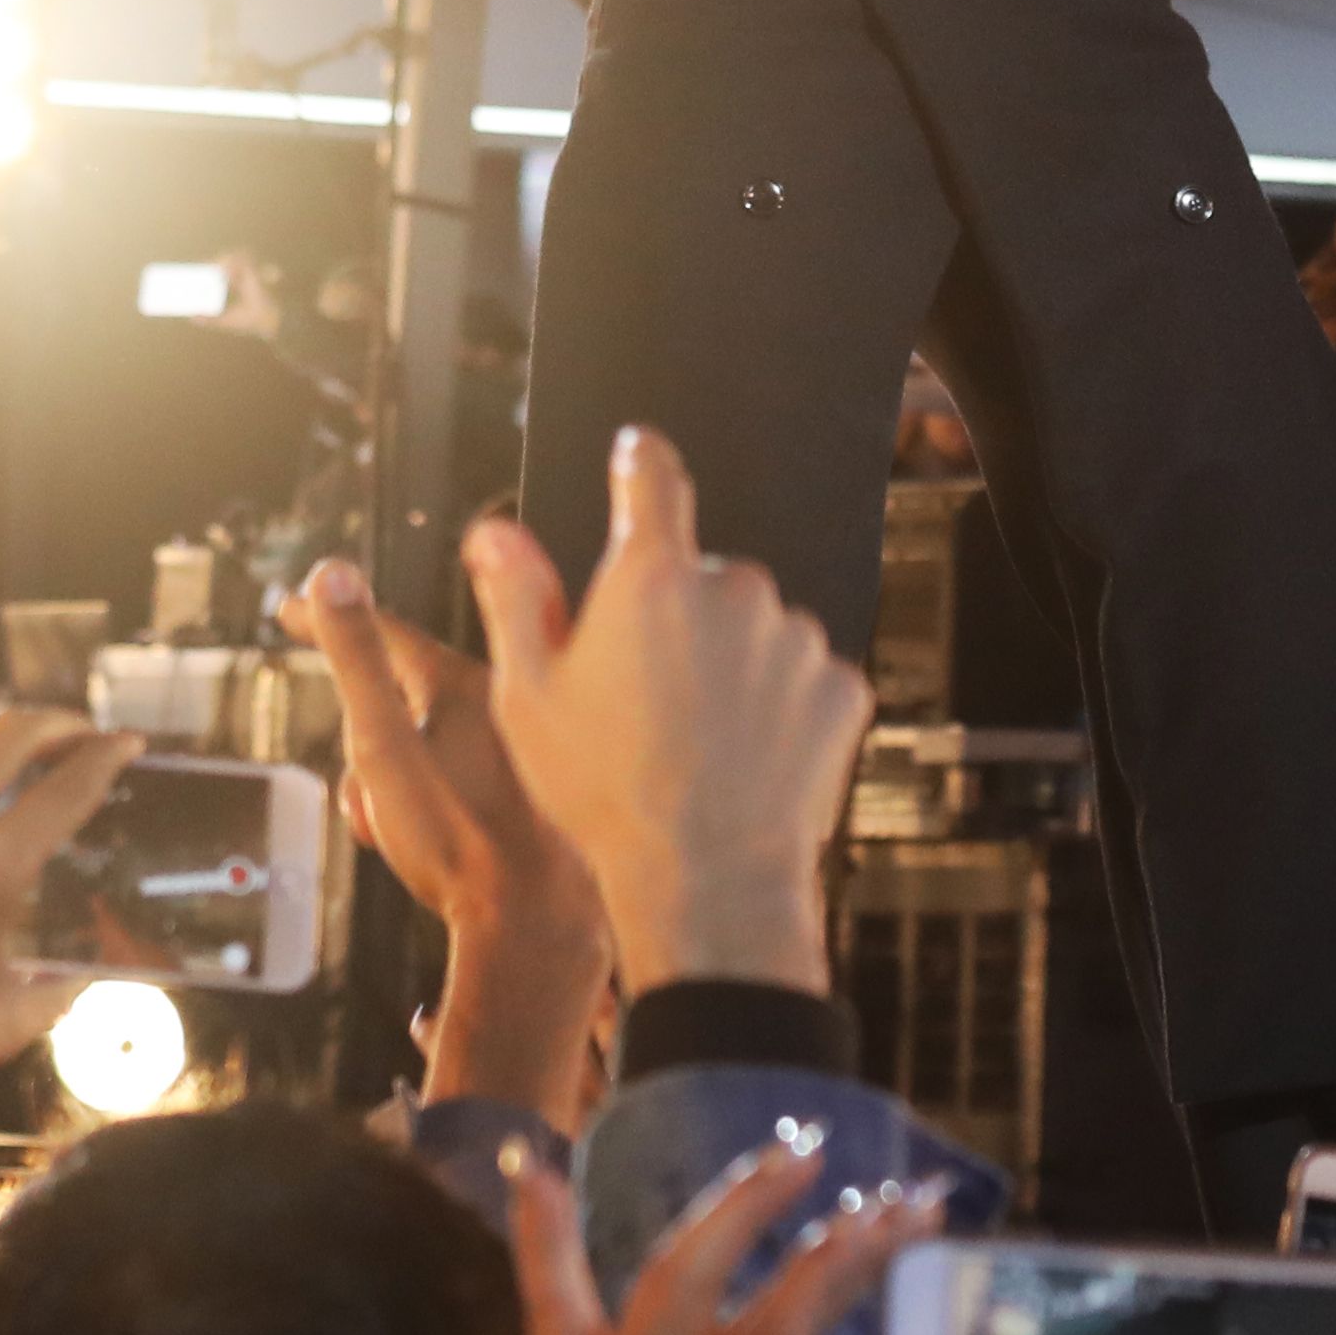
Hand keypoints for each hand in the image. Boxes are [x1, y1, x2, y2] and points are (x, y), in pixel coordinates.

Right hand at [283, 555, 611, 1123]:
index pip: (385, 633)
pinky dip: (444, 808)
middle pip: (404, 704)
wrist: (538, 929)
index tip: (292, 607)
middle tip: (369, 805)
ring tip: (407, 839)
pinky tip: (446, 850)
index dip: (328, 621)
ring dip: (403, 790)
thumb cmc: (459, 842)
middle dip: (370, 752)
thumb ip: (356, 660)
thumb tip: (334, 574)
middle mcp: (509, 705)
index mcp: (465, 684)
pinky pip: (468, 782)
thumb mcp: (384, 747)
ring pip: (434, 749)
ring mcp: (528, 750)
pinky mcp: (543, 794)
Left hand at [442, 1136, 965, 1334]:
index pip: (790, 1327)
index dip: (852, 1259)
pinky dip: (541, 1229)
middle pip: (716, 1274)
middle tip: (841, 1161)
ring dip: (717, 1206)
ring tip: (775, 1152)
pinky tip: (529, 1162)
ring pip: (654, 1274)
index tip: (910, 1213)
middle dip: (780, 1207)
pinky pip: (546, 1300)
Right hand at [467, 429, 869, 997]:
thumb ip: (516, 599)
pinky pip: (804, 682)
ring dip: (734, 666)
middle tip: (649, 699)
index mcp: (652, 578)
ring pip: (758, 633)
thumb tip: (494, 530)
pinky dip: (781, 710)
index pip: (651, 481)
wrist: (708, 880)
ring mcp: (797, 638)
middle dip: (681, 619)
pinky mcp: (841, 688)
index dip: (639, 463)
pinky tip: (747, 763)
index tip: (637, 453)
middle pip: (704, 578)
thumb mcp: (531, 697)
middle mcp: (735, 587)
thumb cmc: (605, 794)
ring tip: (699, 746)